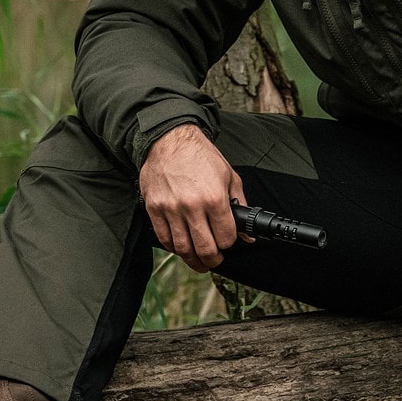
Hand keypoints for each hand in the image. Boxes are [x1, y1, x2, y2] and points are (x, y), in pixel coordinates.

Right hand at [139, 124, 248, 272]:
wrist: (170, 140)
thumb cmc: (200, 156)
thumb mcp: (229, 176)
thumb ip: (239, 205)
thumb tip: (247, 234)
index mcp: (214, 198)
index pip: (225, 238)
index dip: (229, 243)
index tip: (227, 241)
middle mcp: (192, 206)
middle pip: (205, 249)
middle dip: (213, 260)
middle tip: (215, 260)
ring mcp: (170, 209)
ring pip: (183, 249)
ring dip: (193, 260)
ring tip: (199, 260)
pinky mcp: (154, 209)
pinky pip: (164, 239)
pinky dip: (174, 248)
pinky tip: (181, 246)